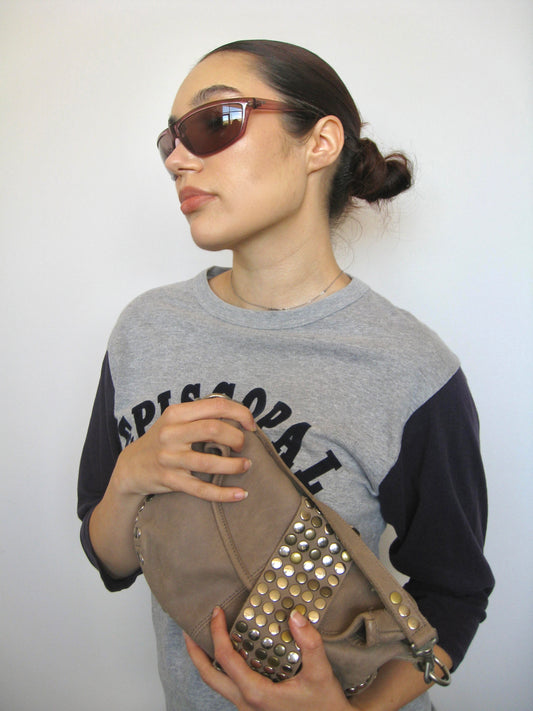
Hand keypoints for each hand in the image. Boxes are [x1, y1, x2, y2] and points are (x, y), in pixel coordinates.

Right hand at [113, 397, 255, 502]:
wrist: (131, 466)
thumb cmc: (162, 440)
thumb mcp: (175, 420)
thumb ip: (201, 415)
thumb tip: (238, 416)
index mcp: (176, 413)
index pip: (215, 406)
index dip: (239, 413)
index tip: (250, 424)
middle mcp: (171, 433)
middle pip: (213, 429)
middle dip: (236, 437)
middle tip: (242, 445)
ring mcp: (169, 458)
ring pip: (208, 462)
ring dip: (234, 465)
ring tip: (246, 465)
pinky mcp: (170, 480)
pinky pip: (201, 489)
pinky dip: (223, 493)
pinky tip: (240, 494)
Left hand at [185, 606, 351, 710]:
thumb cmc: (324, 707)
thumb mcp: (321, 675)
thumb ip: (310, 644)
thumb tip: (295, 617)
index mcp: (256, 694)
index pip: (226, 659)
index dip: (217, 633)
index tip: (216, 612)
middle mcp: (246, 703)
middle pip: (208, 676)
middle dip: (194, 653)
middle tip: (188, 630)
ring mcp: (247, 709)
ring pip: (217, 684)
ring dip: (206, 661)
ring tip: (204, 640)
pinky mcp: (253, 709)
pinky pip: (230, 687)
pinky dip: (223, 669)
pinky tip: (232, 655)